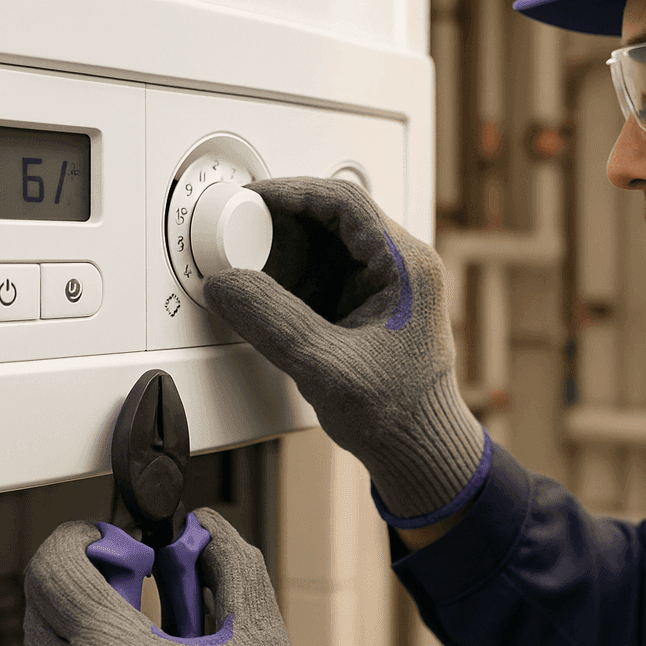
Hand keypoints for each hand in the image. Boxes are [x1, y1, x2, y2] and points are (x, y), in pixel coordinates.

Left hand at [19, 507, 298, 645]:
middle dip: (84, 581)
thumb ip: (232, 567)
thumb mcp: (257, 640)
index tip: (105, 538)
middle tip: (133, 584)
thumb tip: (208, 529)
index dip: (75, 539)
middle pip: (39, 605)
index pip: (52, 569)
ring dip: (76, 630)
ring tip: (137, 642)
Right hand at [203, 177, 488, 527]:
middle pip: (335, 216)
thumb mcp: (324, 367)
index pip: (345, 202)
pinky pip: (326, 270)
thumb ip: (271, 322)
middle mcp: (401, 266)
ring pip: (328, 242)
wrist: (419, 452)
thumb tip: (226, 284)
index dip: (293, 192)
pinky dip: (293, 274)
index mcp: (406, 267)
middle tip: (242, 231)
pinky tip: (268, 292)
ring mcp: (386, 284)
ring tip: (250, 263)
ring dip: (287, 248)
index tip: (253, 199)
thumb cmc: (397, 415)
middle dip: (284, 221)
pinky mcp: (369, 304)